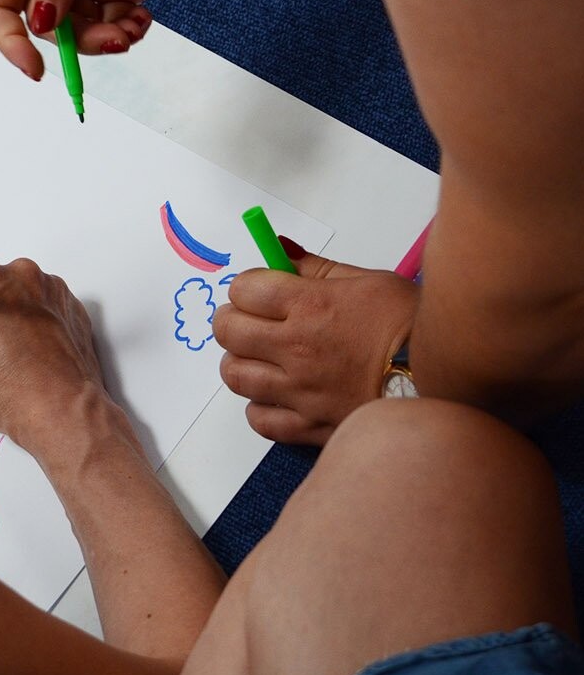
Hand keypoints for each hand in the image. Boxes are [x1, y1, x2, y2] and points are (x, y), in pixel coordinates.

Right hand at [0, 0, 220, 77]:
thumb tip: (42, 21)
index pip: (0, 5)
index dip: (9, 40)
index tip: (32, 66)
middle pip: (45, 28)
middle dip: (75, 41)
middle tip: (109, 37)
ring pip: (80, 35)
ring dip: (105, 41)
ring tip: (131, 28)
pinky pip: (112, 28)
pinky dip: (127, 32)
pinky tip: (142, 18)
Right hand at [0, 258, 116, 453]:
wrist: (65, 413)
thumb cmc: (13, 391)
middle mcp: (21, 274)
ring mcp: (51, 290)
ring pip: (10, 299)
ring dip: (2, 324)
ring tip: (7, 362)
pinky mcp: (72, 308)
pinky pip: (40, 309)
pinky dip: (30, 329)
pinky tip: (29, 361)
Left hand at [212, 239, 418, 445]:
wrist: (446, 380)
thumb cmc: (411, 327)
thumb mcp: (367, 281)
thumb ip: (315, 267)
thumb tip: (279, 249)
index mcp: (310, 306)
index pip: (243, 289)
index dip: (246, 287)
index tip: (257, 291)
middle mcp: (297, 348)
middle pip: (228, 330)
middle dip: (233, 319)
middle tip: (249, 320)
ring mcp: (300, 390)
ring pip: (235, 375)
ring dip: (241, 361)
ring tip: (261, 357)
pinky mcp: (309, 425)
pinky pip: (259, 418)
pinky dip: (260, 406)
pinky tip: (277, 394)